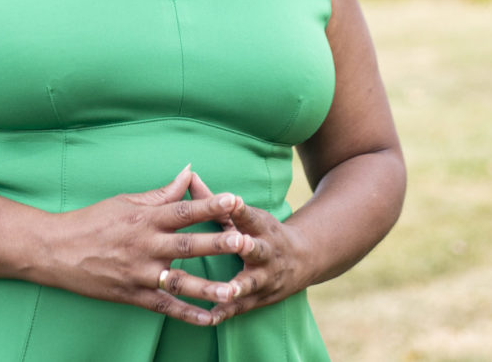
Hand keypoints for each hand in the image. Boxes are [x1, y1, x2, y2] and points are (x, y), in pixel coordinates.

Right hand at [41, 165, 246, 325]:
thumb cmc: (92, 220)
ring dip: (208, 286)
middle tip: (243, 241)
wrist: (57, 250)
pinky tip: (210, 319)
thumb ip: (161, 193)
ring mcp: (140, 273)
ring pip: (180, 281)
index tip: (233, 200)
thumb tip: (188, 173)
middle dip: (216, 243)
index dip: (209, 204)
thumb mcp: (126, 201)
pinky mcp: (133, 295)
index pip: (182, 209)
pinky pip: (165, 307)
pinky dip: (188, 315)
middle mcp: (145, 245)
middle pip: (187, 244)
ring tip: (235, 289)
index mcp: (144, 218)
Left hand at [189, 172, 312, 322]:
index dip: (241, 209)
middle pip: (257, 249)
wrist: (303, 259)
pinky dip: (227, 311)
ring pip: (253, 282)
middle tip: (239, 243)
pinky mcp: (261, 299)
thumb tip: (188, 175)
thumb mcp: (245, 215)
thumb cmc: (261, 231)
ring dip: (240, 286)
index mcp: (261, 227)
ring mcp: (266, 277)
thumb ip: (214, 200)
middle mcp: (267, 252)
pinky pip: (242, 307)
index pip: (251, 215)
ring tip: (226, 290)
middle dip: (248, 247)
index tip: (233, 199)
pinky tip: (210, 316)